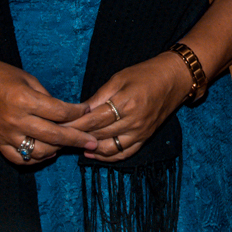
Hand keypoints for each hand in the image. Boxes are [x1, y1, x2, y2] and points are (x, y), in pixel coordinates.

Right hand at [0, 58, 97, 164]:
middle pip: (55, 136)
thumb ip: (46, 97)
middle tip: (92, 142)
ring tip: (69, 145)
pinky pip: (21, 159)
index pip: (60, 112)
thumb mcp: (27, 78)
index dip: (78, 113)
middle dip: (78, 139)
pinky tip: (48, 153)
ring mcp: (7, 134)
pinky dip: (36, 159)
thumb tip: (65, 112)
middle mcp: (17, 120)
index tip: (87, 112)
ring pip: (39, 152)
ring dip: (58, 150)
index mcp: (25, 100)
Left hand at [66, 52, 192, 161]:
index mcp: (125, 103)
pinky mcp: (145, 138)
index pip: (92, 120)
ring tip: (73, 144)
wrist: (174, 79)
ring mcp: (140, 133)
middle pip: (97, 135)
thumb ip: (98, 97)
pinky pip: (124, 153)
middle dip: (76, 136)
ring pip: (108, 149)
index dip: (73, 124)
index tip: (57, 124)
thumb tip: (78, 111)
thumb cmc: (145, 74)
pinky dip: (107, 157)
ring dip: (89, 148)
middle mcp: (133, 121)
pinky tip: (92, 153)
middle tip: (58, 135)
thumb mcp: (119, 78)